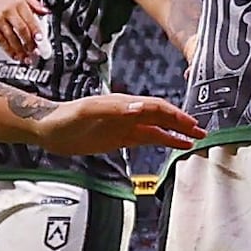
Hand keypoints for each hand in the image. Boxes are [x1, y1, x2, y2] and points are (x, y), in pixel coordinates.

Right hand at [0, 0, 49, 65]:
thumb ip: (34, 4)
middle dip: (30, 43)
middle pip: (22, 29)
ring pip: (12, 38)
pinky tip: (15, 55)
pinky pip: (2, 42)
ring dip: (20, 50)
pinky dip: (9, 51)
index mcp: (19, 3)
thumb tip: (46, 12)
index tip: (41, 40)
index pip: (30, 19)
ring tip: (26, 57)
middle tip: (35, 51)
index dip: (36, 31)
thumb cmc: (1, 3)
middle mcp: (8, 11)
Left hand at [17, 92, 202, 158]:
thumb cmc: (64, 118)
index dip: (174, 115)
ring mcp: (125, 126)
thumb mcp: (86, 112)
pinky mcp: (120, 138)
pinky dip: (164, 141)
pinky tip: (175, 146)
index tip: (191, 124)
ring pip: (158, 128)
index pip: (155, 108)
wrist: (48, 129)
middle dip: (182, 123)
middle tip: (202, 132)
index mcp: (123, 104)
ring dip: (177, 132)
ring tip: (196, 139)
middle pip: (161, 116)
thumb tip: (140, 108)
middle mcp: (128, 113)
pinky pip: (147, 139)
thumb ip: (112, 109)